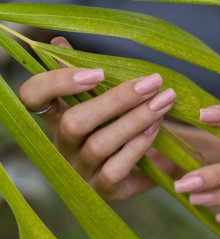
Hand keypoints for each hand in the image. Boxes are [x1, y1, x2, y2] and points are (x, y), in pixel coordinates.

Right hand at [19, 37, 176, 199]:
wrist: (148, 162)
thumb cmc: (122, 123)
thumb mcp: (105, 99)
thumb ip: (86, 75)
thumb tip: (59, 43)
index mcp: (56, 118)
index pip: (32, 97)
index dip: (56, 82)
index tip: (98, 72)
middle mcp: (62, 147)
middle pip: (75, 121)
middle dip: (117, 99)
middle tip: (153, 81)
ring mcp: (80, 172)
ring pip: (99, 144)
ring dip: (136, 119)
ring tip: (164, 100)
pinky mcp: (102, 191)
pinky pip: (116, 169)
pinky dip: (138, 145)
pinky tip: (157, 127)